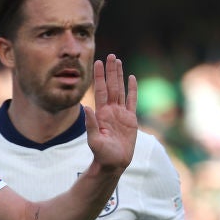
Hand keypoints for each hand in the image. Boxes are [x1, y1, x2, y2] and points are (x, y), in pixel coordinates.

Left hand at [84, 54, 137, 173]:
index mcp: (101, 113)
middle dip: (110, 71)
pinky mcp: (130, 119)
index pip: (100, 90)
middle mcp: (110, 110)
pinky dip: (133, 90)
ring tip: (118, 62)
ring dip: (120, 76)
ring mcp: (120, 113)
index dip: (99, 76)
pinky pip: (132, 101)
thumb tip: (86, 107)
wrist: (113, 163)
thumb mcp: (94, 140)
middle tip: (110, 56)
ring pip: (121, 90)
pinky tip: (132, 78)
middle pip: (111, 86)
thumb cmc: (102, 154)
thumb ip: (91, 124)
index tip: (97, 62)